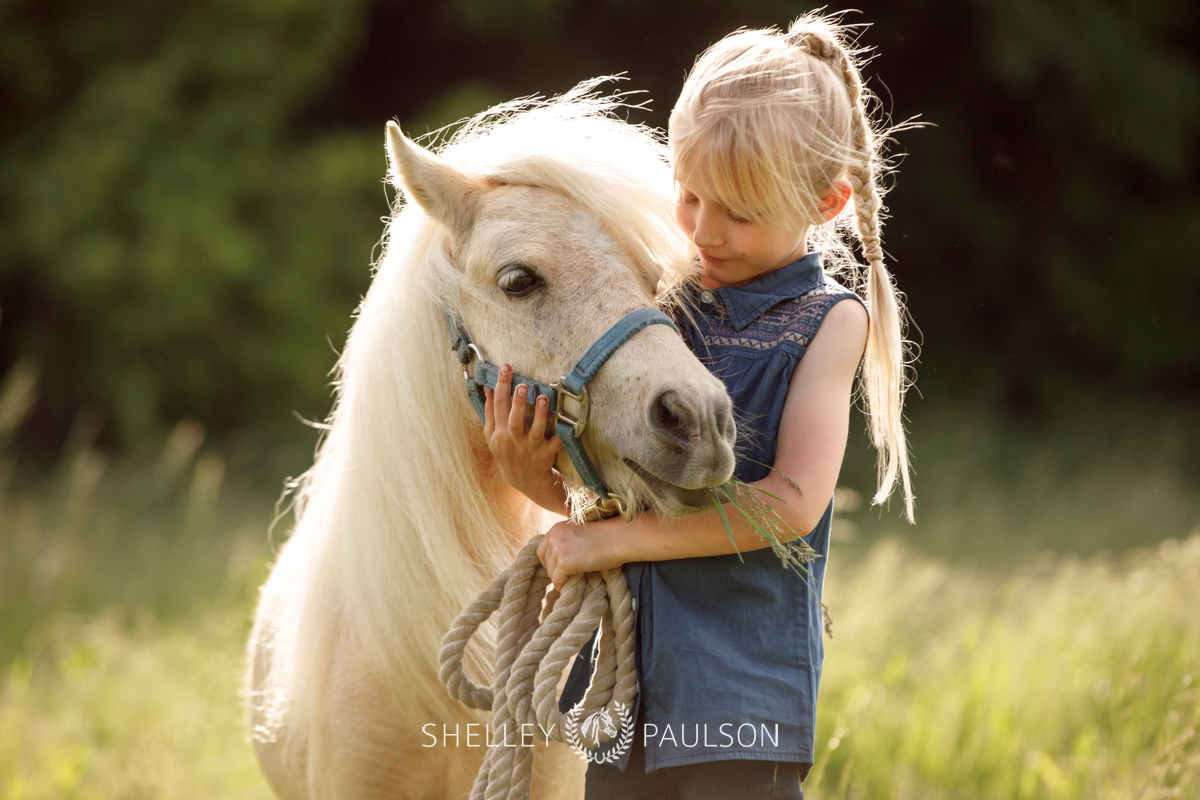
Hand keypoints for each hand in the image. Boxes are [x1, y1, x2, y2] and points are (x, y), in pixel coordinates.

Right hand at [483, 364, 562, 495]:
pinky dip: (561, 436)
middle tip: (522, 385)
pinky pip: (555, 444)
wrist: (521, 479)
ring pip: (536, 431)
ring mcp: (531, 448)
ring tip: (543, 397)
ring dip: (540, 415)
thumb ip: (490, 411)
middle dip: (518, 403)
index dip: (501, 386)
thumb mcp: (491, 435)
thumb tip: (489, 388)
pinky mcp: (546, 454)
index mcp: (499, 433)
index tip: (505, 368)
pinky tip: (567, 423)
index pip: (498, 406)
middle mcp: (514, 440)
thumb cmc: (506, 451)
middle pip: (514, 421)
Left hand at [537, 517, 628, 588]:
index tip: (559, 568)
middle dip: (555, 570)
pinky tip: (572, 585)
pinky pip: (557, 581)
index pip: (541, 549)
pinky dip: (563, 586)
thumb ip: (567, 541)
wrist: (621, 538)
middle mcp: (554, 536)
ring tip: (574, 579)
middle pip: (545, 562)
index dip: (550, 561)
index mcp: (557, 528)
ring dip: (560, 578)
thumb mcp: (580, 533)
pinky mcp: (565, 562)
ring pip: (550, 573)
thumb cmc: (608, 536)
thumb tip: (560, 561)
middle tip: (568, 576)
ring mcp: (558, 549)